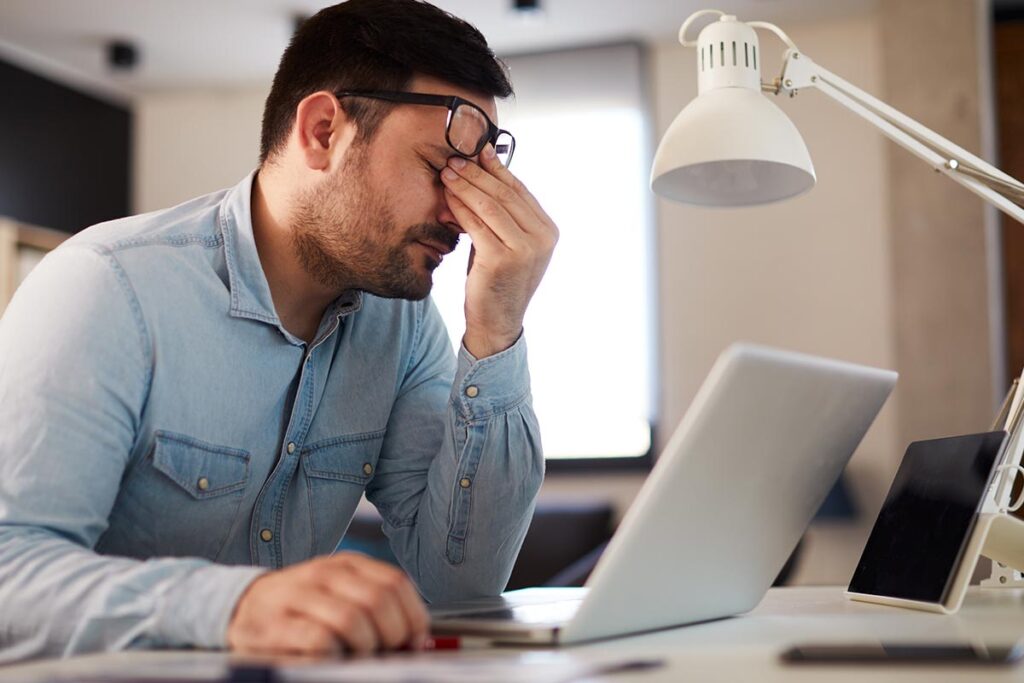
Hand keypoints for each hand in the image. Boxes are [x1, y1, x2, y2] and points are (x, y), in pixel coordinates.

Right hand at [227, 553, 428, 655]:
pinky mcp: (276, 623)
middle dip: (392, 635)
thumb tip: (417, 638)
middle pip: (379, 601)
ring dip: (365, 646)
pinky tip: (332, 657)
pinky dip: (334, 655)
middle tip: (386, 652)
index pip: (396, 583)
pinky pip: (318, 640)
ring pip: (352, 620)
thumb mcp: (341, 592)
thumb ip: (377, 605)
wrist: (242, 605)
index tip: (414, 640)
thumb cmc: (302, 605)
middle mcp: (325, 573)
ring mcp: (299, 595)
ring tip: (359, 655)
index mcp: (348, 564)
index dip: (413, 616)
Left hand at [440, 145, 557, 358]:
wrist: (497, 322)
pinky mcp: (502, 259)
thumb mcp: (507, 242)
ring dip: (465, 185)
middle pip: (504, 193)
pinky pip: (476, 224)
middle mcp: (542, 238)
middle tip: (454, 158)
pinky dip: (460, 207)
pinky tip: (447, 198)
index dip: (496, 168)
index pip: (519, 189)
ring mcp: (524, 249)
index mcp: (548, 230)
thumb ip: (503, 213)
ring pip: (490, 205)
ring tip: (447, 172)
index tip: (476, 151)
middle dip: (476, 173)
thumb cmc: (498, 280)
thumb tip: (484, 169)